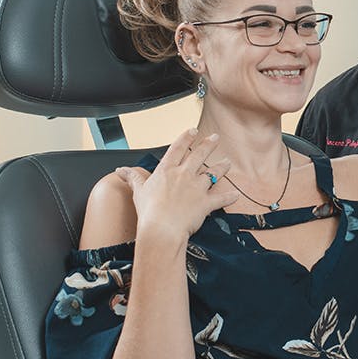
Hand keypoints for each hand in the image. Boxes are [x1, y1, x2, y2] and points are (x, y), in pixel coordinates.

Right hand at [115, 129, 238, 241]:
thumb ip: (132, 177)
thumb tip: (120, 169)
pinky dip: (230, 197)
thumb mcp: (138, 191)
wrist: (161, 228)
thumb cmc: (148, 212)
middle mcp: (184, 175)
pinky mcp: (206, 202)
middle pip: (199, 155)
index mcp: (167, 171)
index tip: (193, 130)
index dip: (186, 138)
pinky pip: (221, 198)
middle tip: (215, 137)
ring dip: (221, 167)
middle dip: (208, 145)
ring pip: (213, 173)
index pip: (178, 148)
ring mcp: (197, 188)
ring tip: (227, 162)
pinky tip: (236, 194)